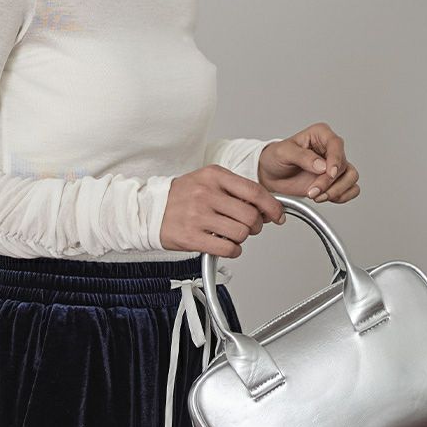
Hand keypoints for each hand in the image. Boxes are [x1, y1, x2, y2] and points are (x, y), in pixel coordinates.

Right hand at [160, 165, 285, 256]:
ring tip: (231, 234)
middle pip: (250, 215)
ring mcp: (197, 215)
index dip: (272, 206)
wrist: (148, 209)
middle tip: (248, 226)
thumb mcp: (208, 181)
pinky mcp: (191, 237)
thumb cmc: (181, 196)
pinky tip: (225, 245)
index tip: (277, 215)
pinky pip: (227, 248)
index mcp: (213, 175)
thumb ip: (235, 189)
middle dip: (255, 225)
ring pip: (241, 233)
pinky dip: (233, 250)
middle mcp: (206, 193)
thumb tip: (265, 206)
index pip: (254, 191)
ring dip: (242, 238)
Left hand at [257, 122, 359, 206]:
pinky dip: (342, 196)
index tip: (329, 173)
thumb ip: (302, 156)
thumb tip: (321, 165)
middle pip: (344, 165)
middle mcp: (330, 149)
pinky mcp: (334, 181)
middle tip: (313, 190)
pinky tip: (325, 197)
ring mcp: (334, 166)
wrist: (270, 175)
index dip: (336, 159)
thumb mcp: (283, 152)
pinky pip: (351, 189)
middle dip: (330, 182)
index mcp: (320, 134)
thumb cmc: (275, 158)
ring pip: (351, 177)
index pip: (336, 144)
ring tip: (317, 196)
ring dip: (337, 190)